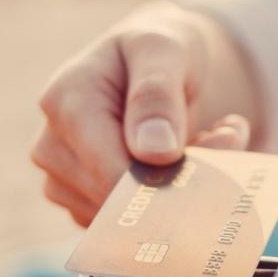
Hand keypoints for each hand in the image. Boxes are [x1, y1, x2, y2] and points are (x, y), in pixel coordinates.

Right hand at [30, 3, 257, 225]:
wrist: (150, 65)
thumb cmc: (154, 51)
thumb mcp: (164, 51)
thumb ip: (157, 95)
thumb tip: (155, 152)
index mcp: (65, 103)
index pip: (111, 172)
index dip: (165, 179)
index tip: (218, 151)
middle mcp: (53, 146)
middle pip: (120, 199)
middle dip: (180, 179)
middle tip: (225, 137)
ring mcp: (62, 180)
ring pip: (126, 219)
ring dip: (176, 192)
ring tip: (206, 142)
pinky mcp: (82, 203)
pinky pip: (128, 225)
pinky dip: (163, 205)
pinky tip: (183, 166)